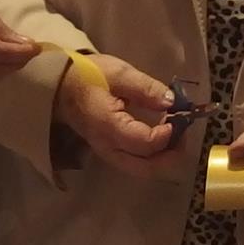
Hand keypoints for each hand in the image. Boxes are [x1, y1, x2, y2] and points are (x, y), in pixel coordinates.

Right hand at [55, 50, 181, 178]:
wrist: (59, 86)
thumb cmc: (87, 76)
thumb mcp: (118, 73)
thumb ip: (146, 88)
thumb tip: (173, 102)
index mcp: (108, 127)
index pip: (146, 143)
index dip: (169, 134)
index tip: (180, 115)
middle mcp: (107, 147)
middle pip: (147, 168)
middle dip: (172, 155)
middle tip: (184, 132)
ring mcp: (108, 154)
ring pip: (142, 170)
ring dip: (165, 158)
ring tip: (177, 135)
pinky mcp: (110, 153)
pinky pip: (136, 164)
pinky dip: (155, 157)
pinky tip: (165, 138)